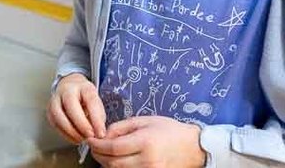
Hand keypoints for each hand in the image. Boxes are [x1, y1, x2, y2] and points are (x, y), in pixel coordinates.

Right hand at [46, 73, 106, 143]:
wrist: (70, 89)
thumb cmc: (85, 99)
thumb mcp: (96, 103)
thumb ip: (98, 118)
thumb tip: (99, 134)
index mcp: (83, 87)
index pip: (90, 101)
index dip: (96, 119)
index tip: (101, 133)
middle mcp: (67, 90)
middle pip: (71, 105)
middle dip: (81, 124)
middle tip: (90, 136)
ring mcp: (55, 99)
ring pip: (58, 115)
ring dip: (71, 131)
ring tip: (82, 139)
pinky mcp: (49, 110)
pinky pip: (55, 123)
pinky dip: (65, 134)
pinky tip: (74, 138)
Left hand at [87, 116, 204, 167]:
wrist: (193, 147)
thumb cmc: (169, 130)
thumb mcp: (143, 121)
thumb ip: (121, 127)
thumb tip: (103, 136)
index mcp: (145, 142)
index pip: (113, 147)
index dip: (97, 145)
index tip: (90, 140)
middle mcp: (147, 161)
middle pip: (112, 163)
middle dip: (98, 155)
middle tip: (94, 147)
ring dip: (106, 164)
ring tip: (104, 154)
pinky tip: (117, 161)